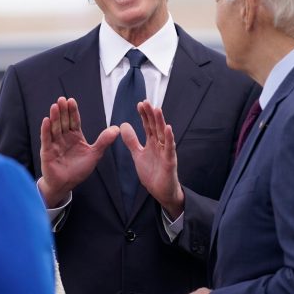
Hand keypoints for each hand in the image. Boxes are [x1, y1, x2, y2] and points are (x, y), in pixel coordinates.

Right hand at [39, 97, 118, 207]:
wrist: (66, 185)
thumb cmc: (79, 170)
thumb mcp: (94, 155)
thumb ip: (103, 141)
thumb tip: (117, 129)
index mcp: (75, 136)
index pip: (74, 121)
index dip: (72, 111)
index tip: (71, 100)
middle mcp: (64, 138)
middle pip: (64, 121)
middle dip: (63, 111)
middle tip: (62, 99)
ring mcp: (55, 144)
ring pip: (55, 128)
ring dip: (54, 117)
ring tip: (55, 106)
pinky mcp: (47, 152)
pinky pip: (46, 139)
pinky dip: (46, 130)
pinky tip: (46, 121)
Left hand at [120, 101, 183, 218]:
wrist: (161, 191)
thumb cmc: (152, 173)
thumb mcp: (138, 155)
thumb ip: (132, 141)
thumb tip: (123, 126)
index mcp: (152, 143)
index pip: (147, 126)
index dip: (144, 115)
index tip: (140, 104)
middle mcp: (160, 144)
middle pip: (155, 126)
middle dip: (151, 114)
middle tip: (146, 102)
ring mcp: (166, 152)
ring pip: (163, 134)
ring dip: (160, 122)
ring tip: (157, 109)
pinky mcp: (170, 161)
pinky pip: (169, 148)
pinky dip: (169, 138)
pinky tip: (168, 128)